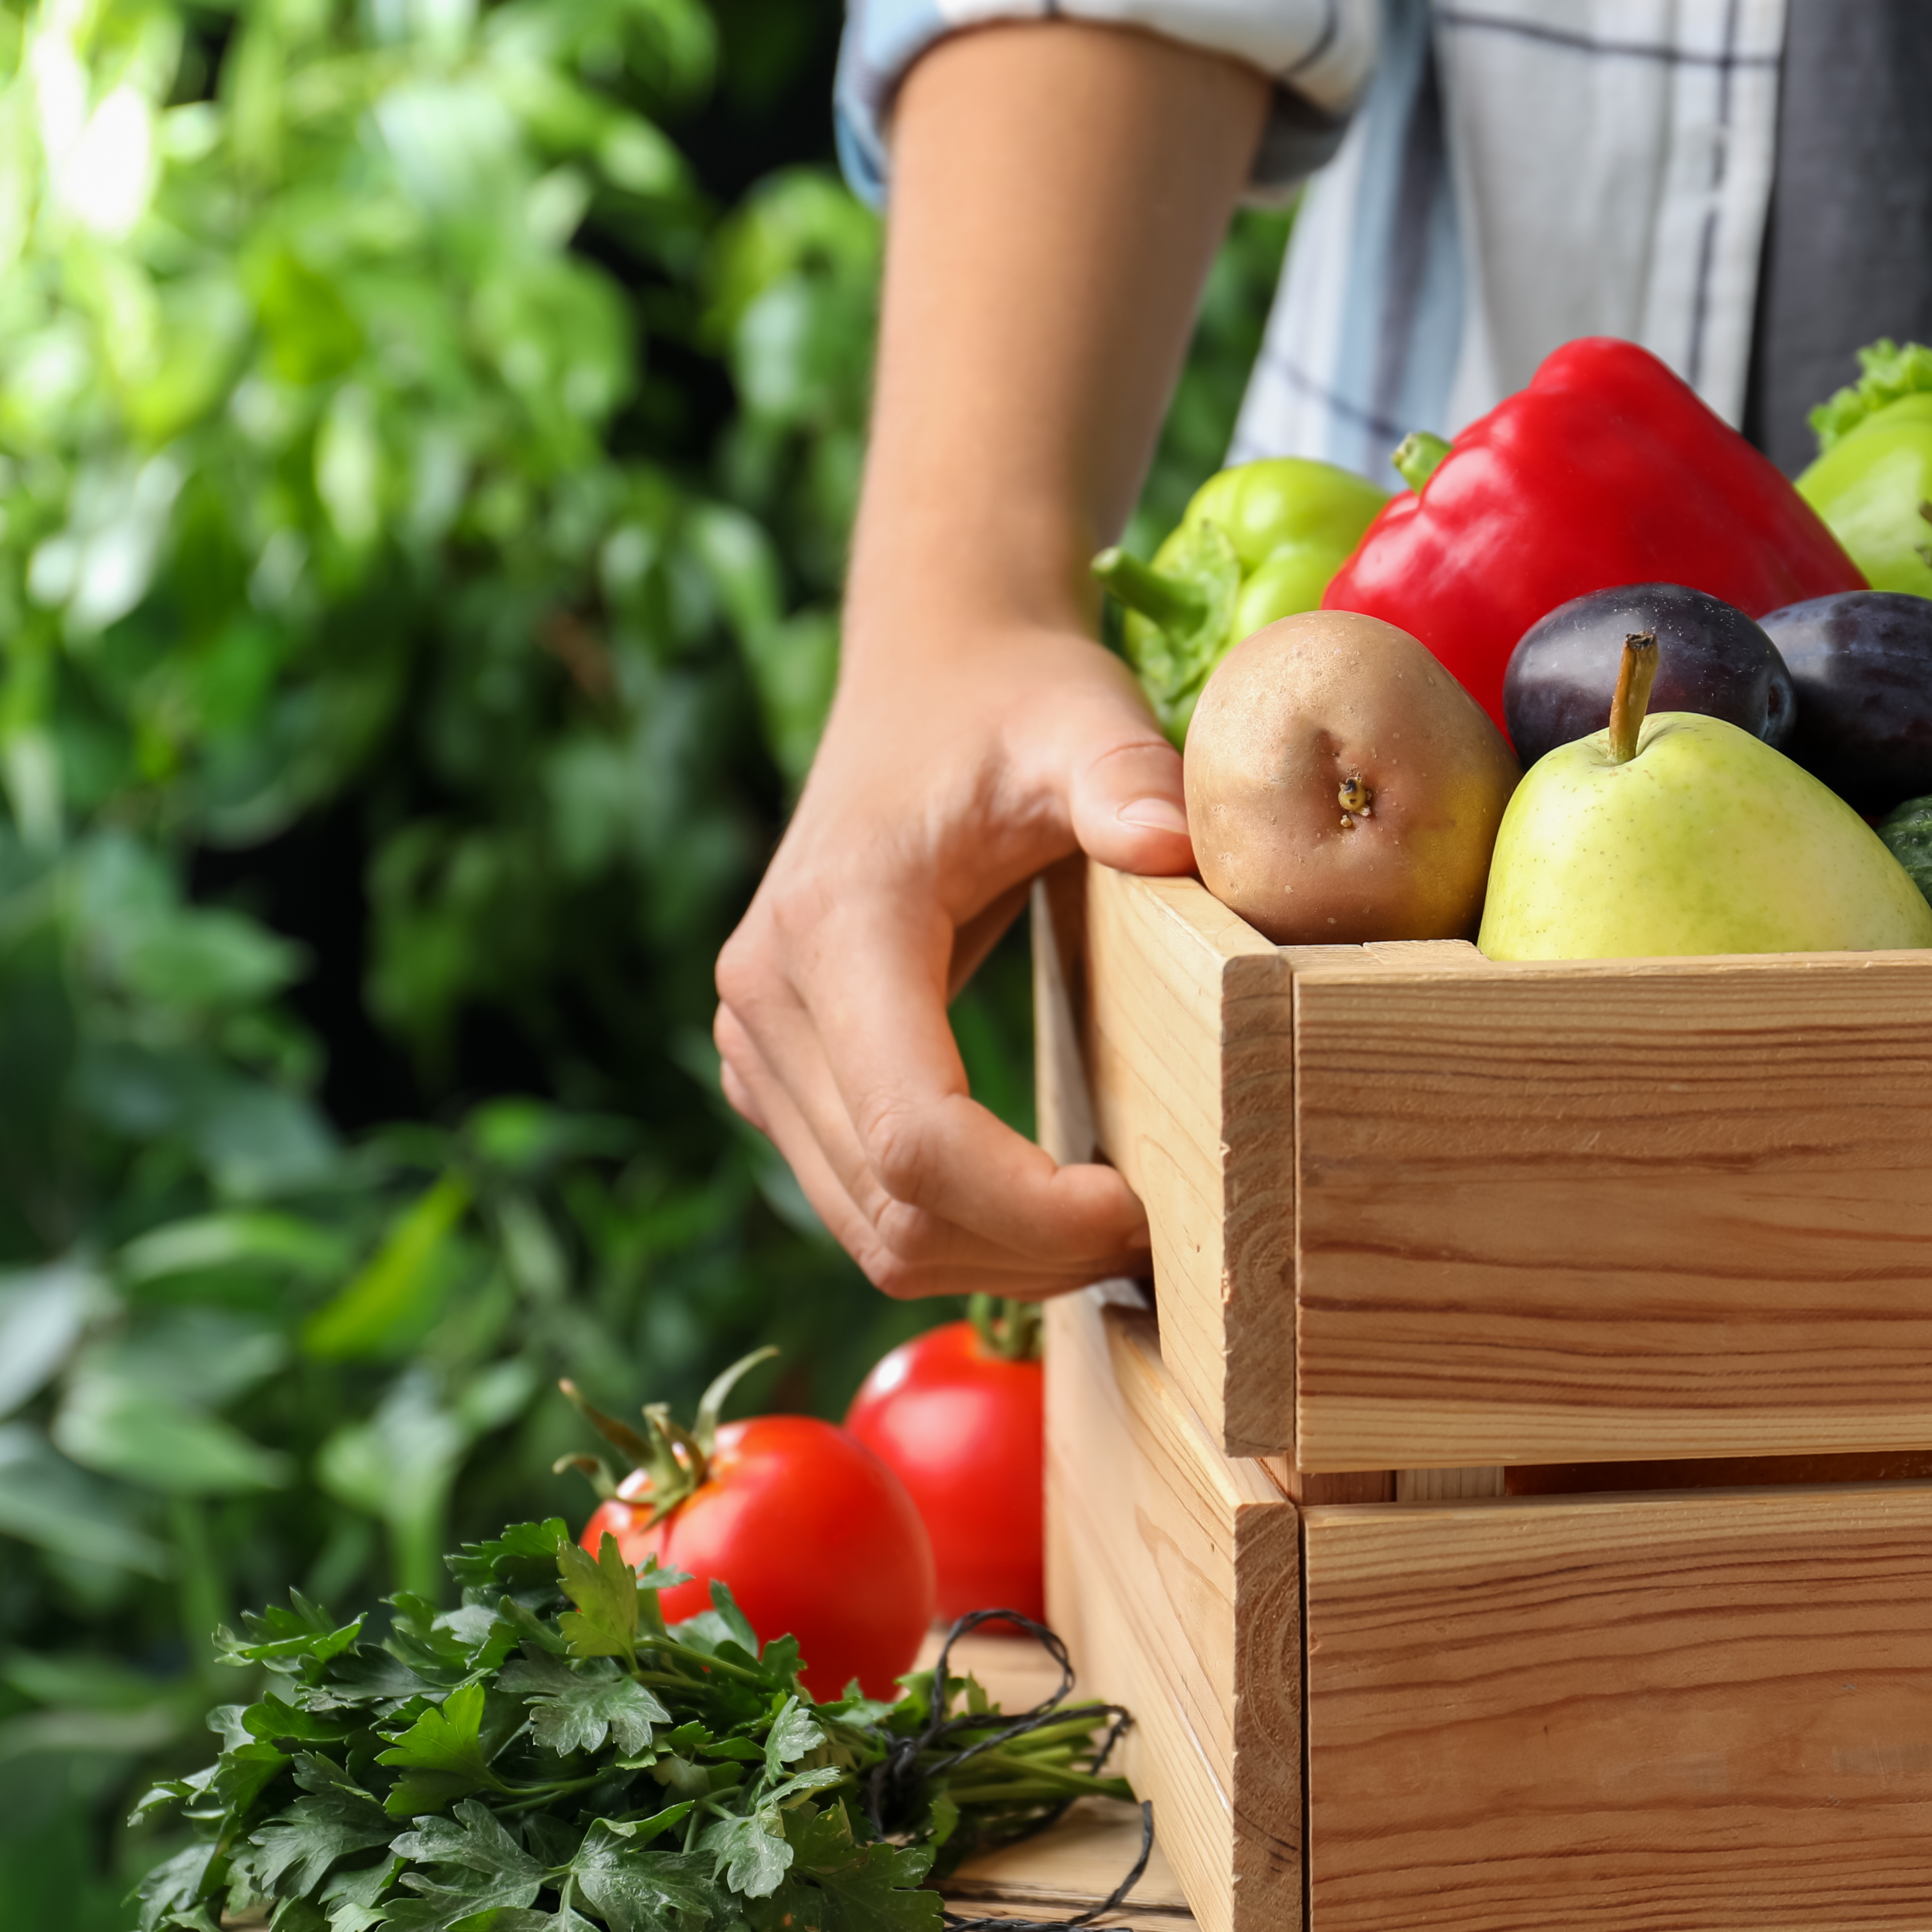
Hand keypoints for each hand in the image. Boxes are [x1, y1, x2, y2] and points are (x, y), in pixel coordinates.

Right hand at [715, 622, 1188, 1297]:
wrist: (932, 673)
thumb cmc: (1014, 700)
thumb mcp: (1083, 717)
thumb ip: (1127, 776)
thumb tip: (1172, 838)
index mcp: (836, 927)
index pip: (915, 1137)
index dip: (1029, 1209)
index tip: (1137, 1210)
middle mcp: (770, 998)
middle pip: (892, 1207)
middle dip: (1029, 1250)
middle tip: (1153, 1231)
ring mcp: (759, 1044)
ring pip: (870, 1229)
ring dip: (995, 1259)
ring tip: (1111, 1225)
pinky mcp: (778, 1073)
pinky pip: (858, 1202)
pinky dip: (954, 1231)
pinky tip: (1045, 1201)